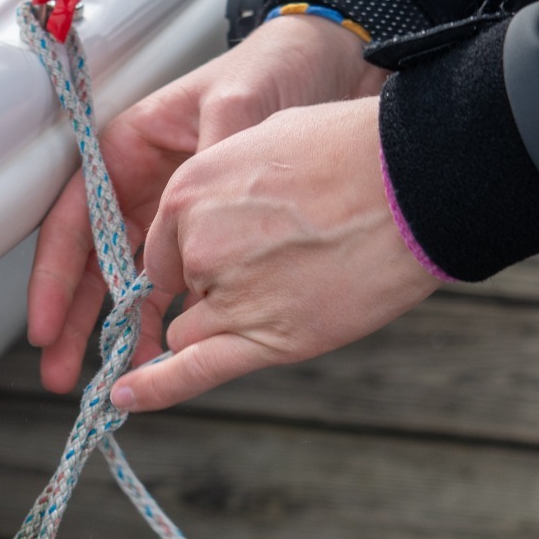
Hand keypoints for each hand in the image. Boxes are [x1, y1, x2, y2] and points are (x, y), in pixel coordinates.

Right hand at [27, 14, 385, 392]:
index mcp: (130, 146)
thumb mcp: (238, 103)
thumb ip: (210, 155)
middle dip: (73, 317)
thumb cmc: (275, 68)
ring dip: (114, 325)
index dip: (54, 276)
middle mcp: (141, 181)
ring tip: (105, 377)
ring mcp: (172, 209)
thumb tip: (191, 206)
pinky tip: (163, 349)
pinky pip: (175, 279)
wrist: (334, 68)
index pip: (76, 219)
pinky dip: (165, 315)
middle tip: (58, 371)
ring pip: (128, 277)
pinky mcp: (208, 229)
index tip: (43, 324)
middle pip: (91, 259)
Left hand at [117, 96, 438, 410]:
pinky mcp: (267, 337)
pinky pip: (193, 370)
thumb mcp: (268, 140)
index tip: (231, 252)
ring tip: (293, 292)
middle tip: (288, 259)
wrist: (414, 183)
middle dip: (222, 283)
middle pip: (187, 287)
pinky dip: (155, 388)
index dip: (197, 254)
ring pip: (194, 328)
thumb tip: (229, 207)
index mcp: (190, 190)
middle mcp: (197, 245)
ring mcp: (229, 295)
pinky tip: (124, 399)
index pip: (168, 245)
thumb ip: (231, 183)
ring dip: (226, 322)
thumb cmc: (354, 153)